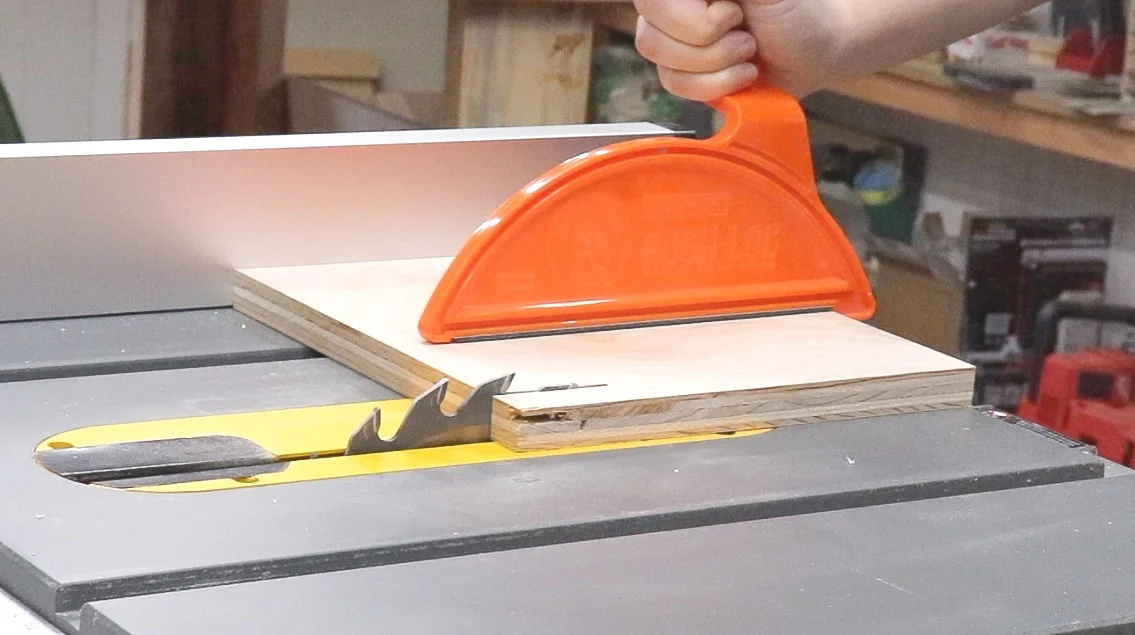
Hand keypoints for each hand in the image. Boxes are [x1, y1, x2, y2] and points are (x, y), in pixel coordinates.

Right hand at [633, 0, 848, 100]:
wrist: (816, 53)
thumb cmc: (798, 12)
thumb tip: (707, 0)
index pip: (651, 2)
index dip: (689, 18)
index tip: (733, 13)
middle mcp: (673, 6)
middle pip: (650, 34)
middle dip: (708, 44)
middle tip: (745, 33)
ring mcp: (673, 39)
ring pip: (662, 62)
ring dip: (716, 65)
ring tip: (747, 52)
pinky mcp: (682, 73)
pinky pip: (676, 86)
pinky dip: (717, 86)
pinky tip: (742, 74)